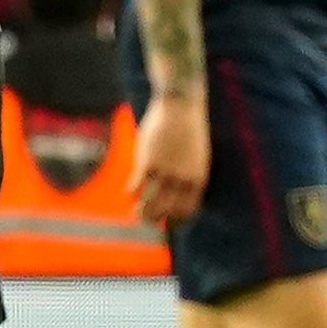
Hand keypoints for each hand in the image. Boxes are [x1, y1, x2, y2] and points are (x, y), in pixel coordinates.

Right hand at [131, 89, 210, 227]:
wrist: (181, 105)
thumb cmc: (189, 128)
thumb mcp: (197, 155)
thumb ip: (189, 174)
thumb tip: (179, 189)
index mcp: (197, 179)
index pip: (188, 210)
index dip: (177, 220)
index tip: (168, 222)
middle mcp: (182, 180)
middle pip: (167, 211)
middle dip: (157, 219)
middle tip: (148, 221)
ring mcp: (165, 172)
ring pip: (149, 203)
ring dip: (141, 212)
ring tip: (136, 214)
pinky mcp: (148, 162)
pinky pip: (136, 186)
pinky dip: (131, 192)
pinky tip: (128, 191)